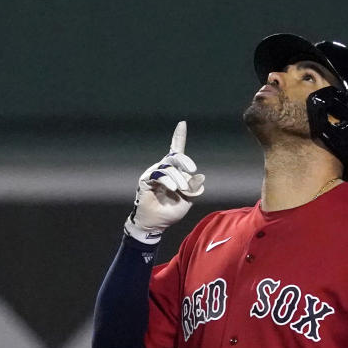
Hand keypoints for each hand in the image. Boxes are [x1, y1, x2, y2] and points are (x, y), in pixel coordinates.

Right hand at [125, 121, 205, 242]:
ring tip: (181, 189)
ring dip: (178, 178)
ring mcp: (154, 174)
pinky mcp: (146, 180)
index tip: (182, 123)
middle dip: (185, 162)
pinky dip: (167, 181)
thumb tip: (201, 176)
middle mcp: (163, 169)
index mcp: (174, 171)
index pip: (176, 151)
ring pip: (168, 168)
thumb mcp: (188, 200)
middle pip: (175, 157)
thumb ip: (194, 188)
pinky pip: (158, 175)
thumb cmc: (171, 211)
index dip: (178, 137)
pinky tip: (172, 188)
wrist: (156, 223)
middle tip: (192, 171)